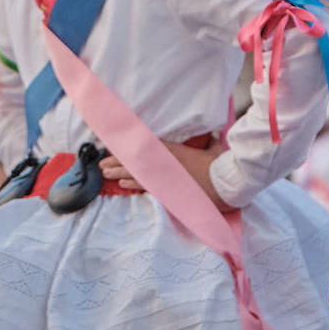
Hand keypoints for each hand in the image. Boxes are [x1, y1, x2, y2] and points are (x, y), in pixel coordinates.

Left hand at [99, 139, 233, 211]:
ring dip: (120, 172)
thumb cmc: (221, 165)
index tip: (117, 148)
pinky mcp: (167, 190)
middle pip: (137, 159)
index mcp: (176, 150)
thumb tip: (213, 139)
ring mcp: (165, 176)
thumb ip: (210, 145)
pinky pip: (145, 186)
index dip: (132, 148)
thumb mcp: (214, 150)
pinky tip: (122, 184)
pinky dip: (132, 184)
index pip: (148, 147)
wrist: (226, 182)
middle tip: (103, 163)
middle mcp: (167, 161)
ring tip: (106, 172)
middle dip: (119, 161)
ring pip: (137, 172)